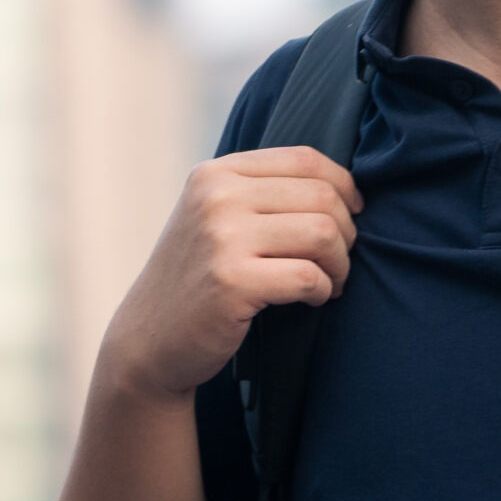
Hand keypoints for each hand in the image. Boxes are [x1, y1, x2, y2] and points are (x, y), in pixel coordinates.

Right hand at [105, 148, 362, 401]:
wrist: (148, 341)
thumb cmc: (198, 278)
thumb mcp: (215, 217)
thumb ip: (263, 192)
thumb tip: (345, 185)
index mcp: (216, 174)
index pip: (304, 159)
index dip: (343, 184)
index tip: (353, 212)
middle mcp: (216, 198)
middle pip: (321, 196)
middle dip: (346, 231)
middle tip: (339, 260)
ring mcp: (221, 239)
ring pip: (323, 234)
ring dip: (340, 263)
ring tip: (331, 280)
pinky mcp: (231, 283)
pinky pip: (308, 276)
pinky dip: (323, 290)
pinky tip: (314, 298)